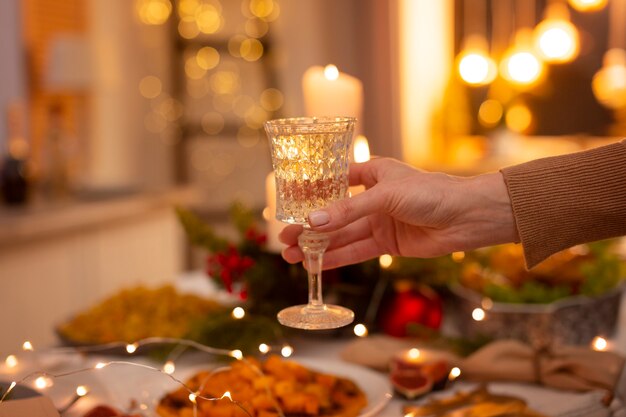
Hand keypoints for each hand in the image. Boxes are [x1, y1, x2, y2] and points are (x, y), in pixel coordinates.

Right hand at [279, 157, 518, 268]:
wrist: (467, 217)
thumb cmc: (431, 193)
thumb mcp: (385, 195)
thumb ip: (348, 211)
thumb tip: (312, 222)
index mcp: (372, 173)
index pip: (333, 182)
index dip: (310, 194)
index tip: (287, 205)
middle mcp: (373, 197)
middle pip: (333, 214)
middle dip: (308, 227)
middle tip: (283, 239)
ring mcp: (379, 221)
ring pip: (341, 235)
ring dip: (317, 246)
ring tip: (290, 256)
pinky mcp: (387, 243)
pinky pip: (356, 250)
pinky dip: (337, 257)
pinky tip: (316, 263)